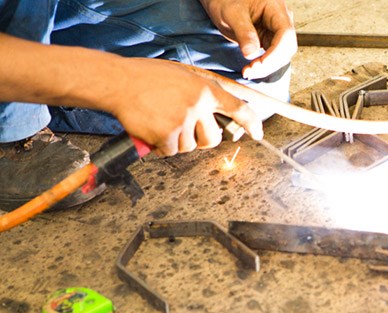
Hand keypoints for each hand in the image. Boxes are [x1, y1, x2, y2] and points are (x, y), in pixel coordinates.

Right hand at [105, 58, 262, 155]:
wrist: (118, 82)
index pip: (237, 108)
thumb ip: (200, 92)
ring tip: (161, 122)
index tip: (258, 133)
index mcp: (205, 89)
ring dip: (176, 142)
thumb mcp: (182, 75)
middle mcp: (198, 106)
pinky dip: (161, 147)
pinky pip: (170, 152)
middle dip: (202, 140)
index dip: (251, 123)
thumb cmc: (146, 77)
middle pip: (213, 139)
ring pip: (189, 147)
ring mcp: (183, 121)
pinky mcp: (167, 135)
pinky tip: (151, 130)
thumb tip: (215, 110)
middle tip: (186, 132)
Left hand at [201, 0, 296, 79]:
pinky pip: (271, 57)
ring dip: (266, 68)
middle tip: (250, 71)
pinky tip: (250, 69)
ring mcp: (275, 32)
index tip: (261, 64)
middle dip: (270, 63)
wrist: (220, 1)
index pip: (285, 33)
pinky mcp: (268, 41)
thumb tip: (251, 54)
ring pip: (280, 56)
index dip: (276, 52)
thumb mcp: (231, 13)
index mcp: (275, 9)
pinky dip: (262, 66)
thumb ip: (243, 32)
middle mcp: (280, 21)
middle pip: (286, 48)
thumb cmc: (225, 0)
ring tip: (247, 72)